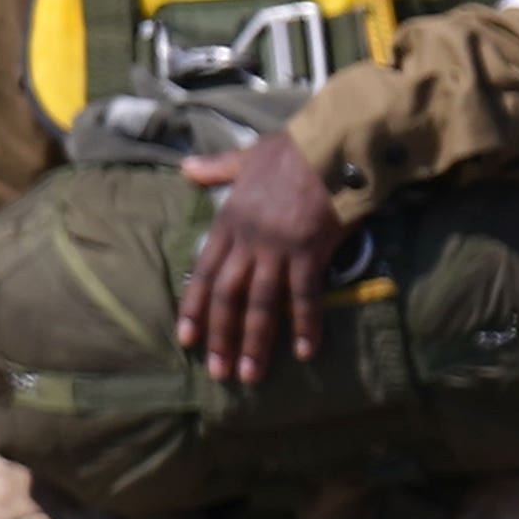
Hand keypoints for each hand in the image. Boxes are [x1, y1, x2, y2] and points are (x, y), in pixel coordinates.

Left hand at [175, 127, 342, 385]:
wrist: (332, 145)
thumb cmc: (292, 150)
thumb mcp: (245, 157)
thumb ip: (215, 170)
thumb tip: (186, 168)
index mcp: (228, 222)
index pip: (203, 273)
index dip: (194, 307)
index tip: (186, 339)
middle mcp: (247, 240)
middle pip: (227, 296)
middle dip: (220, 336)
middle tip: (217, 372)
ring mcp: (278, 248)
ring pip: (260, 303)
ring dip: (255, 341)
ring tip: (249, 374)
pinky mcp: (310, 251)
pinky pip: (305, 296)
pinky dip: (304, 324)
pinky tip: (303, 350)